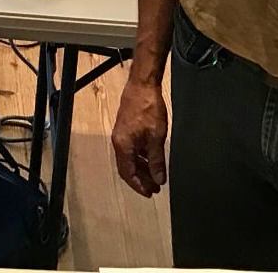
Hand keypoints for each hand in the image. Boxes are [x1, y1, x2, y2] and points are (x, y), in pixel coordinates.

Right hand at [111, 76, 168, 196]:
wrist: (142, 84)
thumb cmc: (148, 108)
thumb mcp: (156, 137)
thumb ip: (156, 160)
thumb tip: (158, 179)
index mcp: (123, 146)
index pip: (129, 174)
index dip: (139, 186)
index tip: (151, 192)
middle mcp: (119, 142)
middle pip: (127, 168)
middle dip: (141, 179)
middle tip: (155, 187)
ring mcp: (121, 134)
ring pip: (129, 158)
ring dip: (141, 168)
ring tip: (155, 175)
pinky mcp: (125, 127)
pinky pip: (131, 149)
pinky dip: (140, 157)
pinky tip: (151, 158)